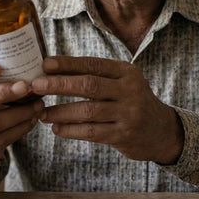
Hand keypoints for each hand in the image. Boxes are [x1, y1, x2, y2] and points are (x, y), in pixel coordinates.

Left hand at [31, 56, 183, 163]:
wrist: (161, 131)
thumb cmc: (131, 102)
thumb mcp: (122, 83)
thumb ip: (96, 76)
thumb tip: (54, 69)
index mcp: (127, 72)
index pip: (93, 64)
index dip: (68, 64)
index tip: (45, 64)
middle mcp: (130, 90)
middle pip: (89, 85)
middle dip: (59, 84)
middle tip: (37, 86)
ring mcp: (128, 114)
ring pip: (88, 111)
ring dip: (61, 112)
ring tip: (42, 113)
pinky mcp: (124, 135)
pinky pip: (92, 132)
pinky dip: (71, 130)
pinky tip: (57, 129)